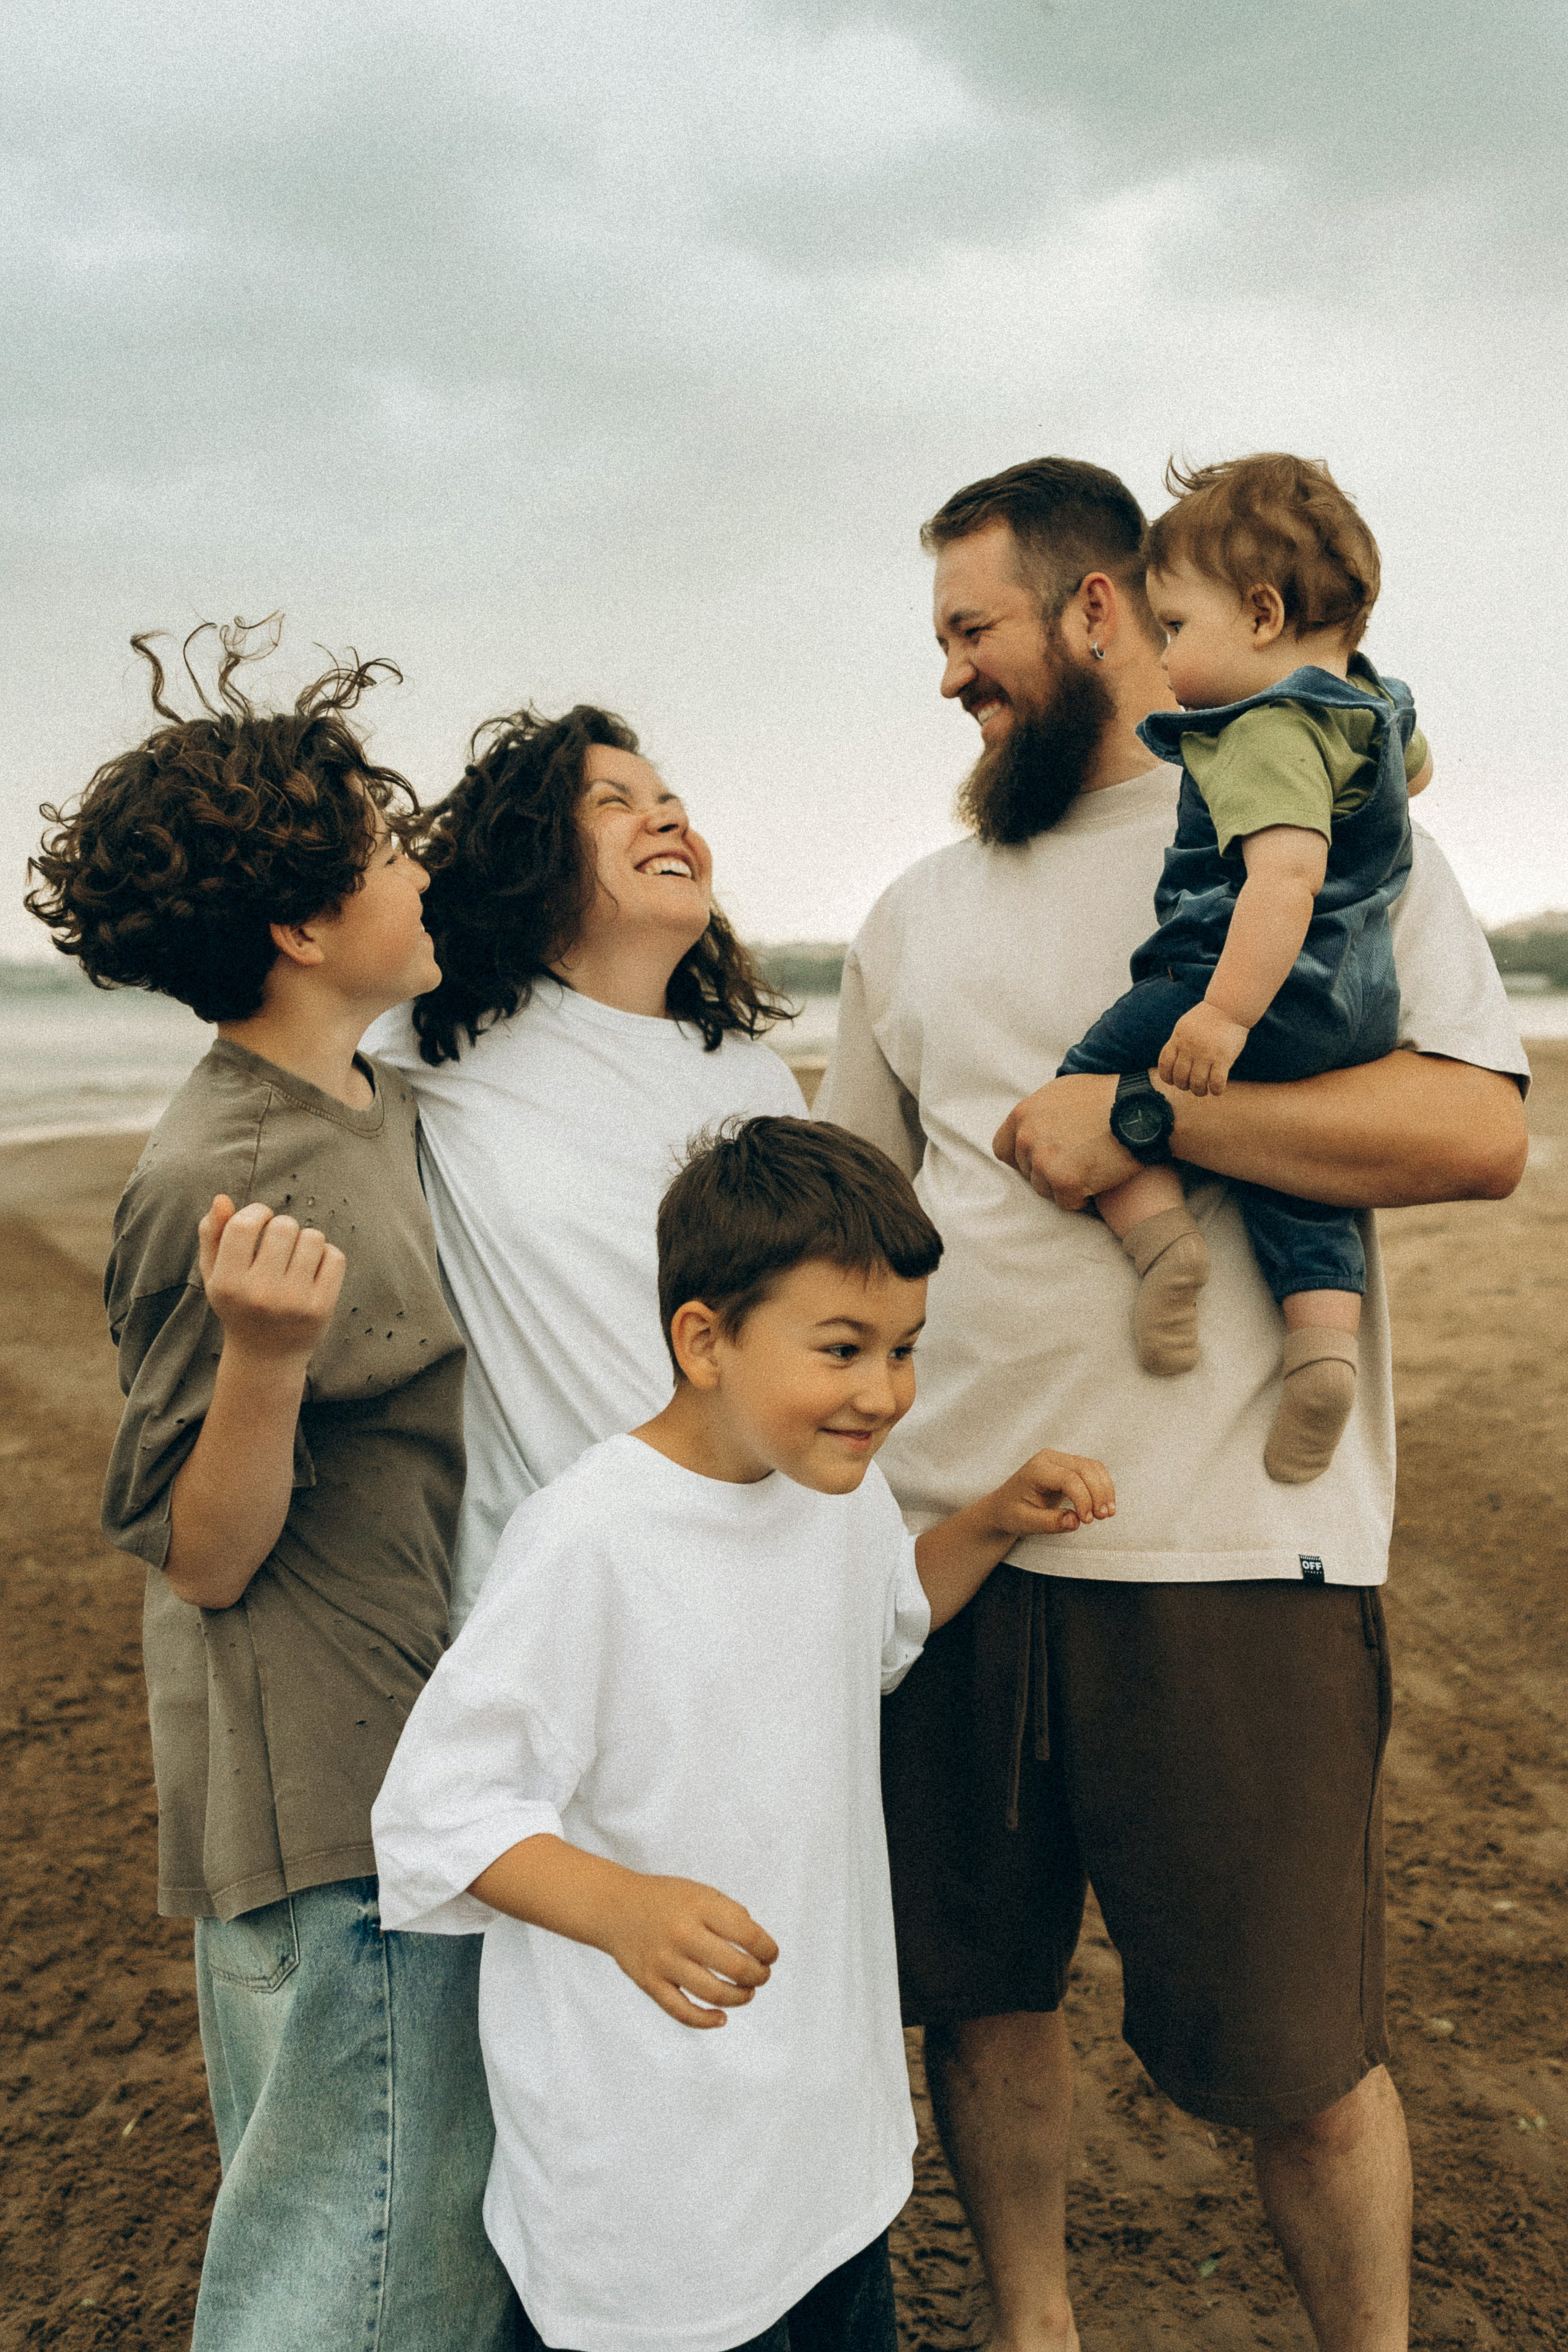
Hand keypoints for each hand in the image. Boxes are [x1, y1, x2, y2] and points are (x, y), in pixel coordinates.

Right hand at [198, 1195, 345, 1362]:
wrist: (266, 1356)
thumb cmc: (239, 1304)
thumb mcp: (215, 1274)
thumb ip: (212, 1235)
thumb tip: (221, 1198)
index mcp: (227, 1283)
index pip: (243, 1224)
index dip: (257, 1212)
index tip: (261, 1220)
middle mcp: (259, 1294)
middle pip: (283, 1226)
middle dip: (283, 1228)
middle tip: (278, 1247)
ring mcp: (293, 1302)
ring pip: (313, 1237)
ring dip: (306, 1240)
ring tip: (295, 1259)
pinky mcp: (321, 1307)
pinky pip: (334, 1256)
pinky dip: (326, 1257)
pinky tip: (312, 1271)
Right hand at [602, 1873, 778, 2030]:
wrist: (615, 1907)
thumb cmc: (666, 1899)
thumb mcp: (701, 1892)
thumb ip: (731, 1914)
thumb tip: (758, 1948)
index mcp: (700, 1907)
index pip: (749, 1935)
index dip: (768, 1950)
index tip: (770, 1955)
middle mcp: (683, 1934)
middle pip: (736, 1967)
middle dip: (758, 1976)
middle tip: (761, 1975)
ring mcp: (664, 1961)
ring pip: (714, 1994)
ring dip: (740, 1998)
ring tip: (746, 1992)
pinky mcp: (650, 1983)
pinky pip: (682, 2011)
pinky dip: (706, 2021)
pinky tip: (722, 2018)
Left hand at [983, 1449, 1115, 1538]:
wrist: (1005, 1506)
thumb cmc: (1012, 1513)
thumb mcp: (1025, 1522)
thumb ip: (1049, 1523)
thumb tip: (1075, 1522)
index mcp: (1036, 1469)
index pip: (1068, 1479)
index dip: (1083, 1499)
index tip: (1087, 1521)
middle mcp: (1050, 1458)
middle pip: (1085, 1468)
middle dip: (1098, 1493)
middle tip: (1103, 1517)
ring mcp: (1061, 1459)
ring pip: (1093, 1467)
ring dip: (1105, 1489)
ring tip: (1107, 1514)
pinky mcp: (1070, 1466)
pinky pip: (1093, 1471)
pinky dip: (1103, 1486)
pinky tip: (1105, 1505)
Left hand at [993, 1074, 1135, 1211]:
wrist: (1140, 1109)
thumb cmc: (1107, 1097)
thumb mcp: (1062, 1092)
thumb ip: (1039, 1113)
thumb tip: (1028, 1127)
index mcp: (1023, 1114)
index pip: (1003, 1149)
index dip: (1023, 1157)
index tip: (1042, 1160)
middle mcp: (1027, 1138)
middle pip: (1027, 1171)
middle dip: (1049, 1171)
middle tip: (1078, 1162)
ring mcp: (1044, 1161)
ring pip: (1044, 1189)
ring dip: (1065, 1185)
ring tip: (1090, 1168)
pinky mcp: (1064, 1181)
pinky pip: (1066, 1202)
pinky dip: (1082, 1198)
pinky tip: (1099, 1180)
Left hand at [1157, 1003, 1249, 1097]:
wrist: (1229, 1006)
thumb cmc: (1207, 1018)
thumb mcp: (1184, 1026)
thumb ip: (1177, 1043)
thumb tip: (1171, 1063)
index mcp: (1178, 1039)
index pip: (1165, 1064)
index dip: (1167, 1077)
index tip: (1173, 1081)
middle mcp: (1189, 1047)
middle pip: (1180, 1077)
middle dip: (1184, 1086)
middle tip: (1192, 1086)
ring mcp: (1206, 1053)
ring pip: (1197, 1083)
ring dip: (1199, 1091)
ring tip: (1203, 1091)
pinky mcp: (1223, 1057)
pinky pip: (1217, 1082)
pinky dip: (1216, 1090)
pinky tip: (1217, 1090)